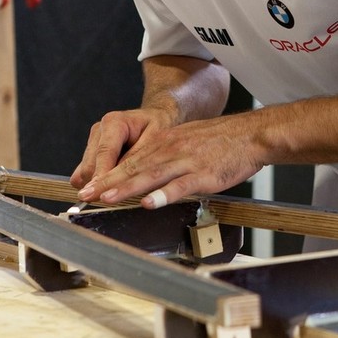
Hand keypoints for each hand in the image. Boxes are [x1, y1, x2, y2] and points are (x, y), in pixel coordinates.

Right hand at [69, 107, 173, 190]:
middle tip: (110, 201)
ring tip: (114, 195)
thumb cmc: (158, 127)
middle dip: (98, 185)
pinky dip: (95, 183)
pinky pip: (84, 174)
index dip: (102, 176)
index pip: (104, 152)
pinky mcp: (90, 152)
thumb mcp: (156, 139)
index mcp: (115, 123)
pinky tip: (110, 188)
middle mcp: (100, 131)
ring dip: (96, 185)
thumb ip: (137, 159)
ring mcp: (93, 142)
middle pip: (89, 166)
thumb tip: (122, 180)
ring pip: (84, 172)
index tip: (101, 194)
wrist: (155, 119)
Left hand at [74, 114, 264, 208]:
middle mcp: (171, 150)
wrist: (251, 134)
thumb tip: (145, 175)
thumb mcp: (186, 141)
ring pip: (152, 175)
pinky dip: (164, 195)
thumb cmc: (221, 142)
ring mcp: (187, 162)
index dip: (107, 175)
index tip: (88, 188)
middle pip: (134, 167)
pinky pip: (181, 186)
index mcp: (165, 143)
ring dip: (127, 187)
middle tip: (86, 195)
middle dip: (108, 182)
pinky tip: (149, 203)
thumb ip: (165, 157)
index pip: (130, 160)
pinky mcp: (204, 174)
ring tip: (107, 198)